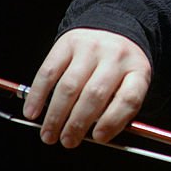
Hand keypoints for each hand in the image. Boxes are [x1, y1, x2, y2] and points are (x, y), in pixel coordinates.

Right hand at [23, 28, 150, 147]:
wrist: (114, 30)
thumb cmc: (121, 67)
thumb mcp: (131, 83)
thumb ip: (119, 108)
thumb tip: (96, 135)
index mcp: (138, 70)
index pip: (128, 98)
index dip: (112, 121)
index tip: (98, 138)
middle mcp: (116, 56)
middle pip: (95, 94)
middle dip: (77, 124)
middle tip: (68, 141)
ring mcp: (91, 47)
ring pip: (69, 86)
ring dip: (56, 115)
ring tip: (49, 134)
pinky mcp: (68, 43)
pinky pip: (49, 72)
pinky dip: (38, 95)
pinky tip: (33, 111)